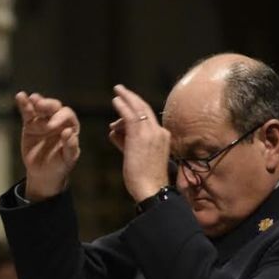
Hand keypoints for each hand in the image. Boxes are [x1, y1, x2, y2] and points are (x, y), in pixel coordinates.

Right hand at [15, 91, 80, 201]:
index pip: (67, 116)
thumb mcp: (68, 159)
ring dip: (36, 101)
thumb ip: (70, 147)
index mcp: (70, 127)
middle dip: (48, 105)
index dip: (60, 117)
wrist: (44, 173)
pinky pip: (27, 113)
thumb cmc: (60, 165)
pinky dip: (23, 104)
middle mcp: (58, 121)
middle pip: (54, 107)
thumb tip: (68, 132)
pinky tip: (20, 96)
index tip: (52, 125)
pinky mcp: (30, 125)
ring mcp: (43, 121)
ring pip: (40, 107)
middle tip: (40, 105)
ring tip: (32, 98)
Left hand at [110, 85, 171, 202]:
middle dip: (132, 98)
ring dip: (126, 99)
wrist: (152, 188)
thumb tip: (114, 132)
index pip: (149, 119)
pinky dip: (123, 107)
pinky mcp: (140, 136)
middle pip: (146, 109)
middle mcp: (160, 132)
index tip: (128, 103)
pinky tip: (116, 101)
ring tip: (117, 92)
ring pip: (138, 110)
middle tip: (122, 89)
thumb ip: (126, 142)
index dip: (137, 109)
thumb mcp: (137, 156)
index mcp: (163, 137)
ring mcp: (152, 133)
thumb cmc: (146, 178)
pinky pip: (131, 116)